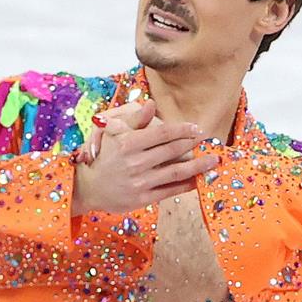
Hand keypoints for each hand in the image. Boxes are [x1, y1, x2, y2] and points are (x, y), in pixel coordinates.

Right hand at [72, 97, 214, 212]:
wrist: (88, 187)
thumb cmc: (104, 156)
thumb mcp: (113, 134)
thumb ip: (135, 119)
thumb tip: (151, 103)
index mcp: (128, 143)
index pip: (162, 133)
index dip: (182, 129)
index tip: (196, 127)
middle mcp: (135, 163)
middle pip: (172, 151)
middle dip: (193, 144)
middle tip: (208, 139)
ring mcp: (140, 182)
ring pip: (176, 172)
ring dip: (197, 166)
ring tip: (213, 161)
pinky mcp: (143, 198)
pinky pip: (170, 190)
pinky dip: (186, 185)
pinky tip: (198, 179)